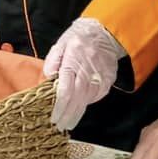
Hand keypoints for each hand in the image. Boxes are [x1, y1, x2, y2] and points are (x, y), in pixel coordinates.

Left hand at [42, 16, 123, 130]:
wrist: (105, 32)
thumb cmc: (79, 38)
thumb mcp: (61, 44)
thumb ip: (53, 61)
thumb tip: (48, 78)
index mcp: (73, 60)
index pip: (65, 89)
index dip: (59, 107)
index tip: (54, 117)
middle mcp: (88, 69)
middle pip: (77, 98)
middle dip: (68, 115)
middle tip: (60, 126)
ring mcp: (100, 75)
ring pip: (88, 99)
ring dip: (78, 112)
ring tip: (68, 122)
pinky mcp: (109, 78)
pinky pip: (98, 95)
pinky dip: (89, 103)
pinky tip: (81, 108)